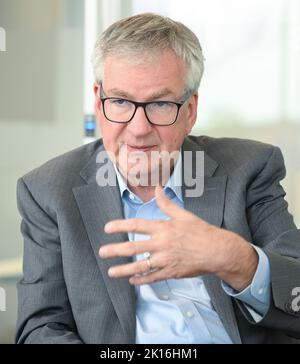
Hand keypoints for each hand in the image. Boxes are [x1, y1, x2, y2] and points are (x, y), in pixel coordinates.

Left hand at [99, 186, 257, 289]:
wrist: (217, 251)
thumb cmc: (201, 231)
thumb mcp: (183, 214)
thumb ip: (167, 203)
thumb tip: (158, 188)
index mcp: (163, 228)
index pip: (136, 225)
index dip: (120, 226)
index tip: (107, 228)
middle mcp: (161, 244)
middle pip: (133, 248)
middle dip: (115, 250)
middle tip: (102, 252)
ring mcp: (165, 260)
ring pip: (140, 266)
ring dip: (124, 270)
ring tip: (111, 272)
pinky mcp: (171, 272)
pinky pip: (152, 277)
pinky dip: (141, 279)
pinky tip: (132, 280)